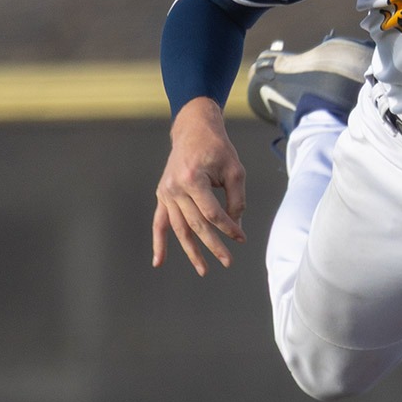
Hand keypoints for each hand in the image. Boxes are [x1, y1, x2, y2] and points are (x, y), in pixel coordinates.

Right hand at [152, 98, 246, 275]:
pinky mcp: (162, 195)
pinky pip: (160, 223)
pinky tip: (159, 262)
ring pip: (179, 229)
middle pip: (196, 224)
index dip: (229, 228)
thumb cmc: (217, 149)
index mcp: (193, 179)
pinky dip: (159, 243)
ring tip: (203, 270)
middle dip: (213, 245)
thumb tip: (235, 226)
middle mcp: (175, 188)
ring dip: (191, 251)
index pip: (213, 213)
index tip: (242, 238)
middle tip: (228, 262)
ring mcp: (166, 193)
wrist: (193, 131)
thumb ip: (236, 200)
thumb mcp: (235, 170)